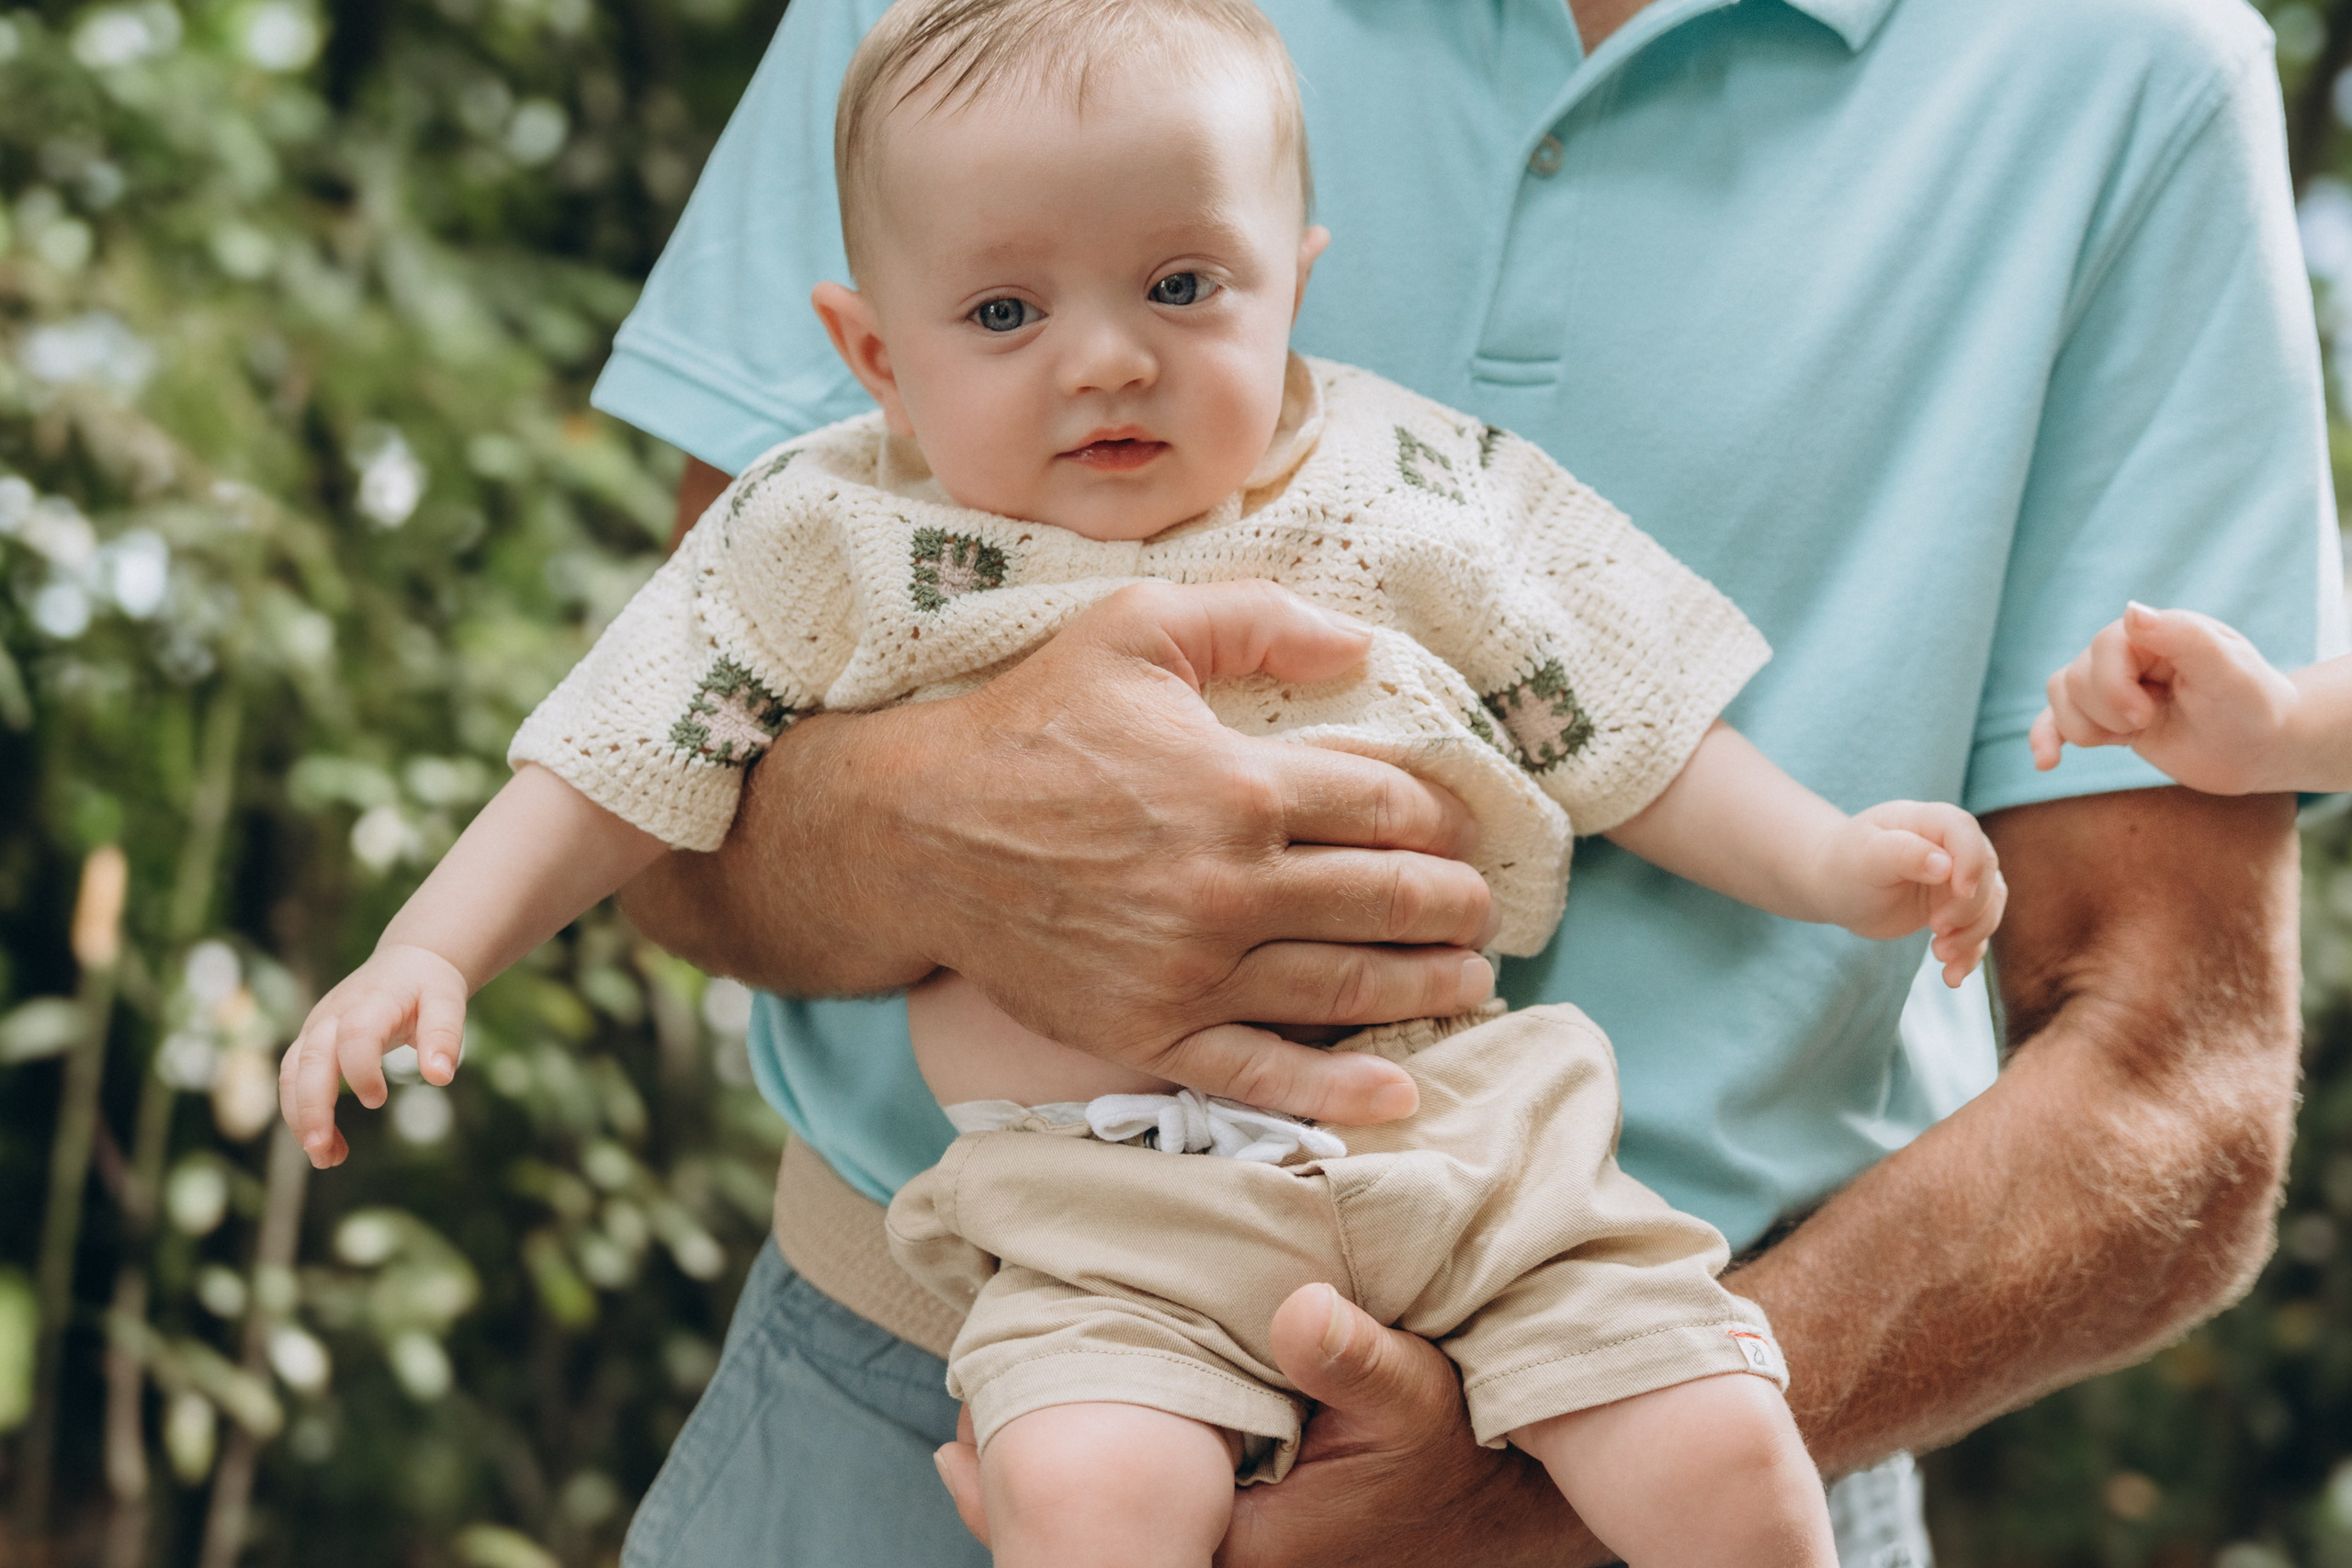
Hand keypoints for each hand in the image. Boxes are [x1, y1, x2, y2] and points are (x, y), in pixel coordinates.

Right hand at [279, 943, 464, 1167]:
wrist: (406, 962)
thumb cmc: (428, 987)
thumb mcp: (448, 1003)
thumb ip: (445, 1036)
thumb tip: (441, 1078)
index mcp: (371, 1001)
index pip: (355, 1033)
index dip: (360, 1068)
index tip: (377, 1101)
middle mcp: (333, 1015)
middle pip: (309, 1059)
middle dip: (310, 1107)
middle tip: (323, 1151)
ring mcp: (316, 1028)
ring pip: (292, 1074)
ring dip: (301, 1119)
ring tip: (327, 1160)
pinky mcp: (310, 1044)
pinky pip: (295, 1082)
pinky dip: (305, 1115)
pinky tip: (331, 1147)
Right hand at [623, 578, 1500, 1126]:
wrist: (916, 834)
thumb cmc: (1029, 722)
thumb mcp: (1134, 630)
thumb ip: (1254, 622)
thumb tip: (1363, 642)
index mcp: (1241, 783)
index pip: (1387, 805)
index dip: (1440, 815)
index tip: (1456, 824)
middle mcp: (1230, 884)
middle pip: (1388, 901)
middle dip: (1454, 906)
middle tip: (1482, 908)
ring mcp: (1192, 969)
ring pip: (1346, 988)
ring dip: (1427, 988)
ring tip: (1470, 982)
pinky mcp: (1150, 1031)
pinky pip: (1262, 1075)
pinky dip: (1337, 1093)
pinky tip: (1398, 1094)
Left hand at [931, 1284, 1607, 1566]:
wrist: (1506, 1512)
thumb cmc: (1457, 1452)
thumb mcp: (1416, 1394)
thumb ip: (1355, 1354)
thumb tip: (1298, 1310)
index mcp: (1248, 1548)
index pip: (1115, 1536)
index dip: (1037, 1492)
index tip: (968, 1439)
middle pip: (1103, 1546)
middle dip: (1027, 1497)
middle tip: (952, 1436)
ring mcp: (1238, 1563)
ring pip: (1124, 1541)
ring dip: (1061, 1495)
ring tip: (972, 1442)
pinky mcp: (1245, 1547)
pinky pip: (1153, 1530)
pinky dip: (1106, 1497)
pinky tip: (1054, 1449)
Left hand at [1809, 801, 2003, 985]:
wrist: (1835, 888)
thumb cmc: (1845, 864)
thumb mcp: (1865, 856)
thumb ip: (1903, 854)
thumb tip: (1945, 865)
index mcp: (1928, 822)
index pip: (1964, 830)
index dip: (1971, 860)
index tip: (1961, 890)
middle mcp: (1951, 848)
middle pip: (1986, 873)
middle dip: (1969, 908)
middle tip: (1937, 930)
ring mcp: (1957, 880)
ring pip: (1990, 905)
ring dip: (1973, 934)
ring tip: (1940, 954)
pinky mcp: (1955, 910)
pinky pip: (1976, 932)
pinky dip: (1969, 955)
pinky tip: (1951, 977)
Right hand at [2029, 603, 2300, 794]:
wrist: (2261, 749)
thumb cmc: (2254, 706)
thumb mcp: (2229, 672)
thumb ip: (2183, 636)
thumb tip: (2130, 610)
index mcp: (2157, 631)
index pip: (2102, 647)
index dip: (2113, 686)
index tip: (2146, 716)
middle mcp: (2130, 652)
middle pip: (2077, 676)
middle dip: (2107, 712)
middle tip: (2149, 723)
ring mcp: (2114, 685)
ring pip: (2061, 697)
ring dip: (2088, 728)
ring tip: (2134, 734)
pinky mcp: (2106, 717)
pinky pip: (2055, 719)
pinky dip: (2045, 737)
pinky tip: (2046, 762)